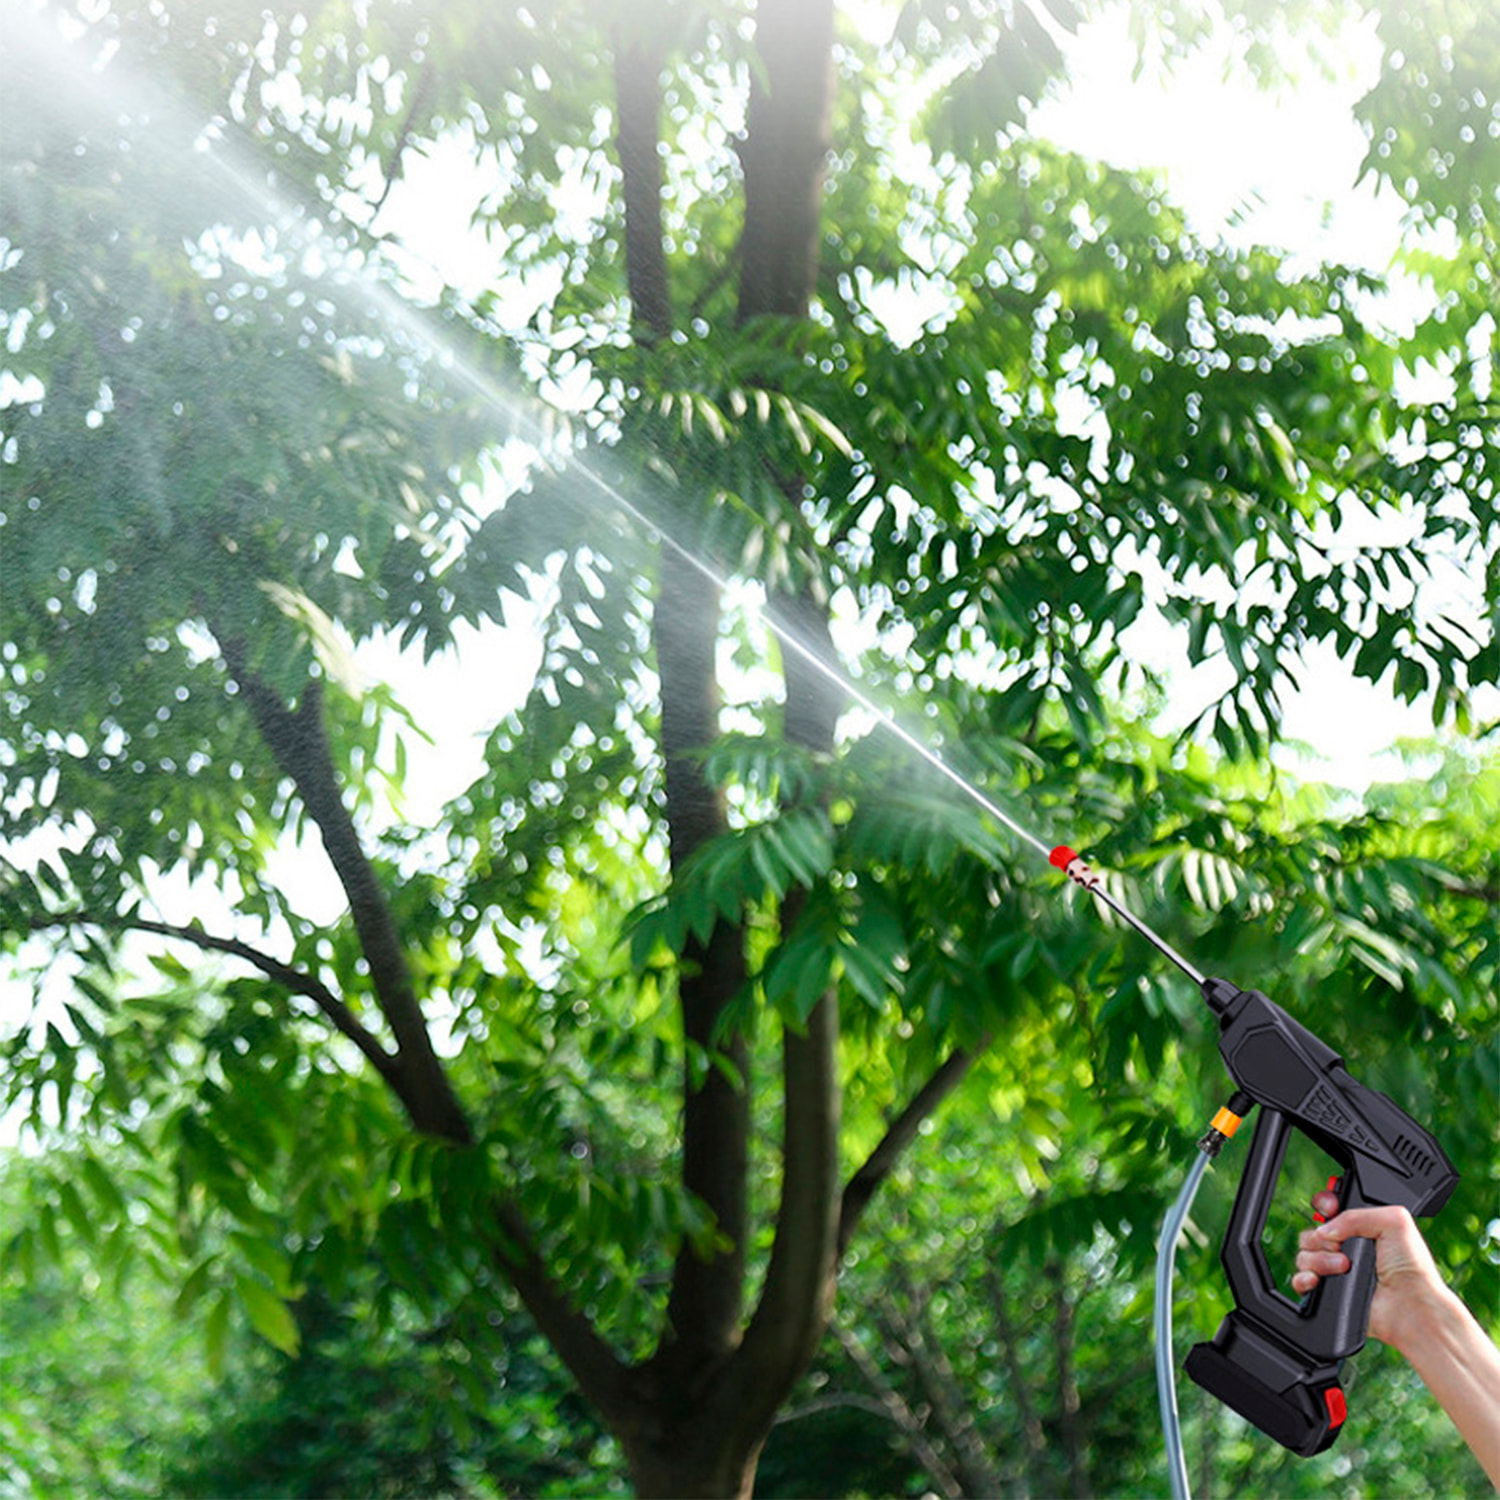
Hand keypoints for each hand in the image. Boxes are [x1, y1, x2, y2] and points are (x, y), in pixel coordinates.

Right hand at [1292, 1192, 1447, 1354]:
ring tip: (1344, 1267)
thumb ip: (1356, 1214)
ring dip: (1320, 1260)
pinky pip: (1300, 1280)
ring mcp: (1336, 1271)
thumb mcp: (1394, 1221)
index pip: (1329, 1209)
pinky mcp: (1329, 1292)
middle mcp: (1347, 1248)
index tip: (1330, 1208)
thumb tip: (1326, 1229)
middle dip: (1322, 1237)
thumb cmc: (1412, 1268)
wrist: (1412, 1306)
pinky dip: (1304, 1278)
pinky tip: (1318, 1279)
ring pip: (1304, 1255)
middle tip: (1342, 1247)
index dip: (1325, 1206)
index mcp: (1362, 1228)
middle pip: (1313, 1232)